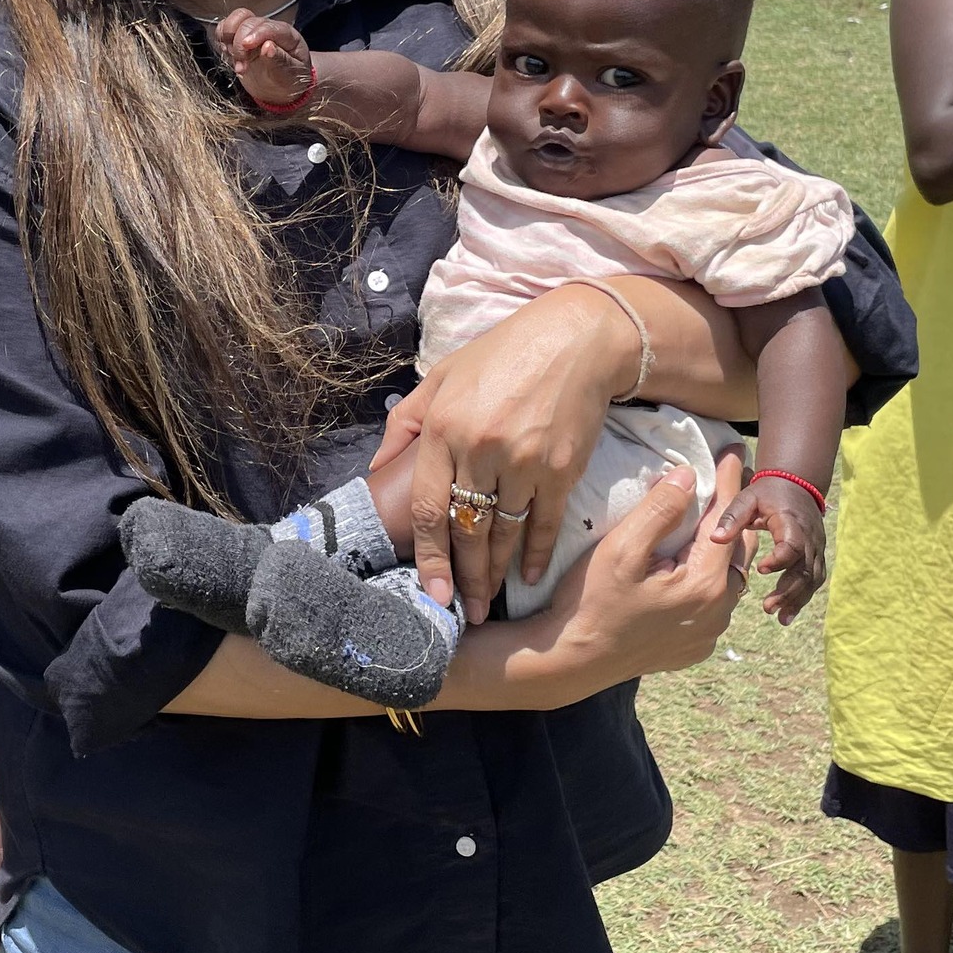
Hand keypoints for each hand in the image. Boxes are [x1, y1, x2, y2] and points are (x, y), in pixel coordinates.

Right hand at [216, 9, 314, 107]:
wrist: (281, 90)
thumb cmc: (289, 81)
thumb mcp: (290, 75)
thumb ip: (280, 60)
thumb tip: (268, 47)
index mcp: (287, 35)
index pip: (269, 26)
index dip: (256, 34)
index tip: (246, 46)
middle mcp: (269, 29)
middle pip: (248, 23)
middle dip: (240, 44)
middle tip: (242, 67)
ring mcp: (253, 32)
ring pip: (235, 20)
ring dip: (229, 39)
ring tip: (236, 61)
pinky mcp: (239, 39)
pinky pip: (225, 29)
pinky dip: (222, 39)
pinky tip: (229, 55)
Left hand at [371, 285, 640, 621]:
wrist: (575, 341)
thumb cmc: (502, 355)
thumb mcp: (442, 376)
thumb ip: (406, 423)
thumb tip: (377, 469)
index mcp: (444, 428)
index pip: (427, 509)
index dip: (427, 557)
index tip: (430, 593)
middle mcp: (481, 450)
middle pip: (466, 532)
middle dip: (463, 578)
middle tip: (463, 612)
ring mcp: (524, 462)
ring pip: (503, 534)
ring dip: (495, 575)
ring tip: (489, 603)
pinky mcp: (562, 469)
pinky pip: (545, 524)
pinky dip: (536, 554)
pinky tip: (529, 575)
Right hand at [524, 457, 748, 696]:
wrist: (571, 661)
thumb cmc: (590, 602)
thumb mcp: (621, 549)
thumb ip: (658, 510)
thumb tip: (687, 476)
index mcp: (705, 585)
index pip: (725, 521)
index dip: (728, 481)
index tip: (733, 450)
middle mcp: (718, 612)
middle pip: (738, 549)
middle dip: (734, 511)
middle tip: (731, 476)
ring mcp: (709, 633)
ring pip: (729, 576)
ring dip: (723, 545)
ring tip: (714, 515)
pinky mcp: (695, 645)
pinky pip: (715, 602)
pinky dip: (711, 575)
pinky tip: (693, 562)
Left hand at [710, 472, 825, 622]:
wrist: (796, 484)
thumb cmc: (767, 493)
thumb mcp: (747, 498)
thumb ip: (732, 517)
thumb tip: (715, 539)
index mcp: (791, 522)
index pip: (793, 545)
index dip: (780, 560)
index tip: (761, 569)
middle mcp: (809, 537)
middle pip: (805, 569)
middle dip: (788, 591)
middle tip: (767, 607)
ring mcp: (816, 548)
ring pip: (813, 578)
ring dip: (798, 599)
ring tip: (780, 618)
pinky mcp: (817, 555)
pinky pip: (815, 579)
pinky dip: (803, 597)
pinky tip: (788, 614)